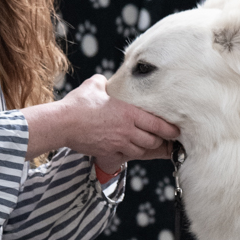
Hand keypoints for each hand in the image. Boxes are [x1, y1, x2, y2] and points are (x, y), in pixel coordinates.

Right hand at [24, 74, 179, 171]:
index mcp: (129, 113)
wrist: (62, 123)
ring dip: (147, 148)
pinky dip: (131, 154)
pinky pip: (127, 157)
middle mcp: (127, 130)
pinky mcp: (109, 153)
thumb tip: (107, 82)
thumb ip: (106, 84)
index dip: (170, 130)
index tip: (177, 131)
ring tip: (151, 145)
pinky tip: (131, 150)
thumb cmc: (78, 104)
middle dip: (160, 140)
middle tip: (165, 138)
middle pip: (153, 141)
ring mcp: (119, 144)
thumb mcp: (95, 86)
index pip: (158, 124)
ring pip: (142, 150)